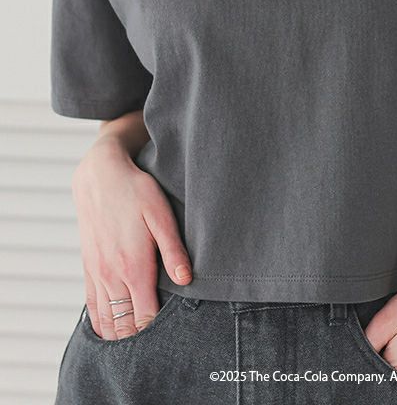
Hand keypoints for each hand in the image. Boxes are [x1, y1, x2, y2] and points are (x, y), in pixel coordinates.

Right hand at [71, 135, 192, 339]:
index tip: (173, 332)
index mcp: (134, 267)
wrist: (99, 176)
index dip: (159, 330)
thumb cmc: (135, 191)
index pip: (146, 317)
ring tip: (138, 343)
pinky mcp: (88, 268)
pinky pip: (92, 307)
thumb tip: (186, 280)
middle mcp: (112, 276)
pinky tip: (112, 330)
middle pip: (125, 325)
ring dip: (121, 335)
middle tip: (159, 341)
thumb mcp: (161, 215)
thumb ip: (173, 250)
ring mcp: (97, 274)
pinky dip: (102, 324)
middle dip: (141, 338)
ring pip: (107, 322)